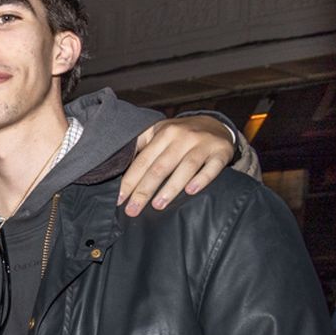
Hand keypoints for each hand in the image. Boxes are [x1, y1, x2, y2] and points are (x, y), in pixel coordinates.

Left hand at [120, 116, 235, 216]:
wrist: (215, 125)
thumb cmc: (180, 135)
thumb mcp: (158, 133)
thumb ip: (140, 147)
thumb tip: (115, 165)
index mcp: (163, 134)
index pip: (143, 161)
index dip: (130, 181)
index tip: (119, 199)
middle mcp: (183, 137)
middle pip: (161, 167)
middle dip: (144, 190)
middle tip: (132, 210)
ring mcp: (203, 144)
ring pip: (185, 168)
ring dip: (170, 188)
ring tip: (158, 205)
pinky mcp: (221, 152)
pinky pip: (212, 167)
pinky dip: (202, 179)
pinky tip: (191, 191)